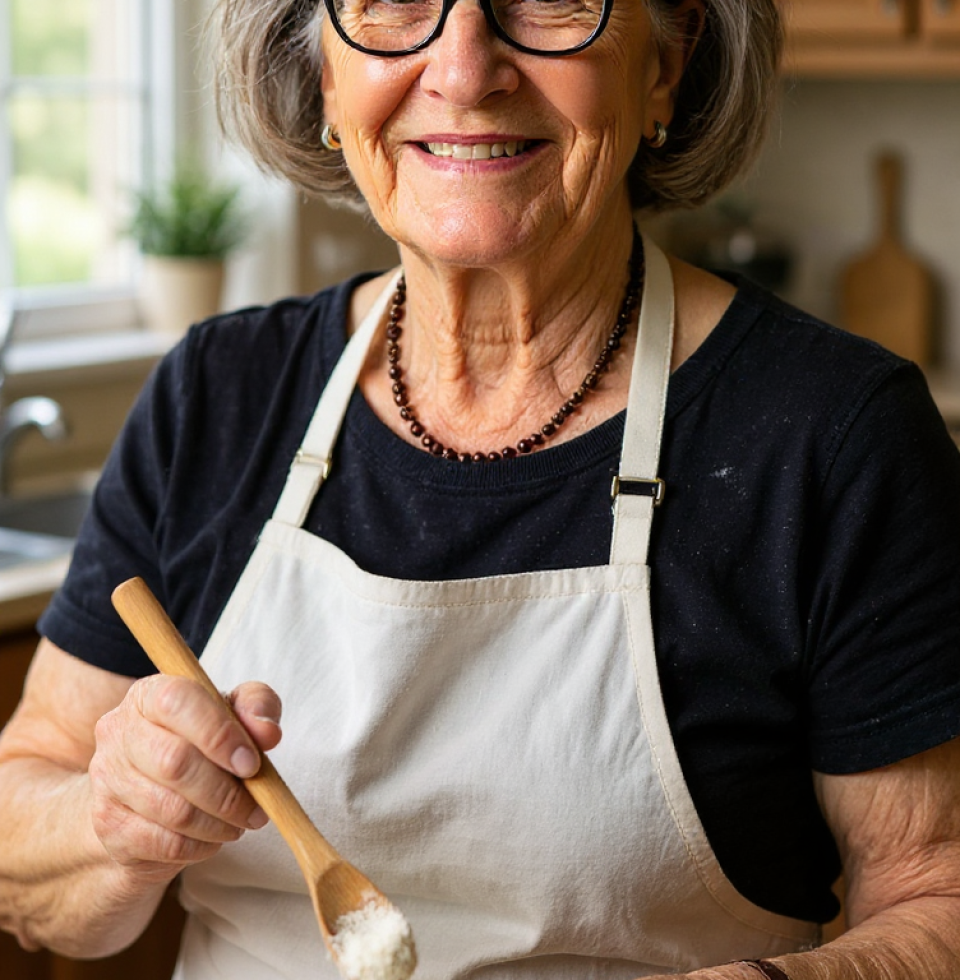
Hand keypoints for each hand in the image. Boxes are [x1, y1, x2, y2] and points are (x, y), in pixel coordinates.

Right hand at [88, 676, 281, 883]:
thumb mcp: (234, 713)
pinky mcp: (108, 824)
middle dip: (227, 791)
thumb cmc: (200, 744)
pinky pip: (163, 842)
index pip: (177, 702)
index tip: (252, 763)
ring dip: (218, 822)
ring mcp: (106, 779)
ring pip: (172, 809)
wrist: (148, 796)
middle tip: (256, 807)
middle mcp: (118, 732)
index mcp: (150, 695)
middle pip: (174, 762)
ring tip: (240, 822)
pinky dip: (200, 845)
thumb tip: (268, 731)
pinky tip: (213, 836)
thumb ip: (257, 707)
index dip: (219, 734)